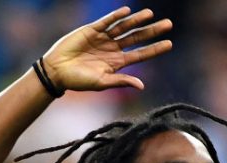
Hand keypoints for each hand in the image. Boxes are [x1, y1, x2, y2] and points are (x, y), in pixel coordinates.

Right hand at [42, 7, 172, 92]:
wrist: (57, 72)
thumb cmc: (79, 81)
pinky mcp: (91, 30)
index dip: (155, 49)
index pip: (141, 54)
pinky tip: (127, 11)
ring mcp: (103, 38)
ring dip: (137, 20)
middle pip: (137, 37)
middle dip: (152, 31)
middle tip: (169, 24)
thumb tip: (142, 85)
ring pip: (124, 27)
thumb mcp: (102, 82)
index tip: (170, 43)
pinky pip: (106, 21)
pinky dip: (116, 16)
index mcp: (118, 63)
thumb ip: (121, 81)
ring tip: (150, 14)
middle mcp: (113, 49)